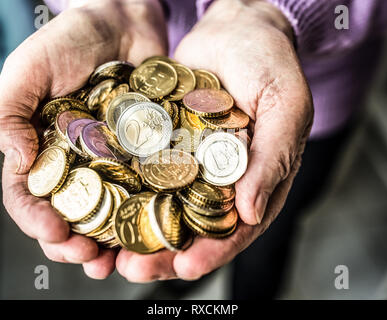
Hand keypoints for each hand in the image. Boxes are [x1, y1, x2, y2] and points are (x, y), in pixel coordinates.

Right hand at [0, 0, 167, 278]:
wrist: (125, 22)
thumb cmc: (71, 41)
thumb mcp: (28, 70)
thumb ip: (9, 115)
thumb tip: (19, 166)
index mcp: (43, 152)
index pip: (30, 197)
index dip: (37, 220)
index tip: (54, 231)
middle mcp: (78, 165)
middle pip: (71, 216)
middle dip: (75, 244)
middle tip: (89, 258)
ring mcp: (115, 165)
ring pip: (111, 215)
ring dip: (113, 243)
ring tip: (120, 262)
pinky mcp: (149, 157)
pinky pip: (151, 191)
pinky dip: (151, 214)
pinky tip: (157, 230)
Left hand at [115, 0, 312, 281]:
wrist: (236, 25)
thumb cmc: (270, 62)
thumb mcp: (284, 106)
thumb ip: (274, 158)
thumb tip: (252, 212)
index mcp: (257, 179)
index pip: (238, 227)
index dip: (214, 250)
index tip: (186, 267)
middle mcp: (221, 178)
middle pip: (194, 227)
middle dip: (165, 252)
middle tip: (133, 270)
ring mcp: (191, 162)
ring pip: (164, 207)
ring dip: (138, 232)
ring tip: (108, 253)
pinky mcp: (164, 143)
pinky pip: (144, 172)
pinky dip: (125, 191)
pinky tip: (101, 206)